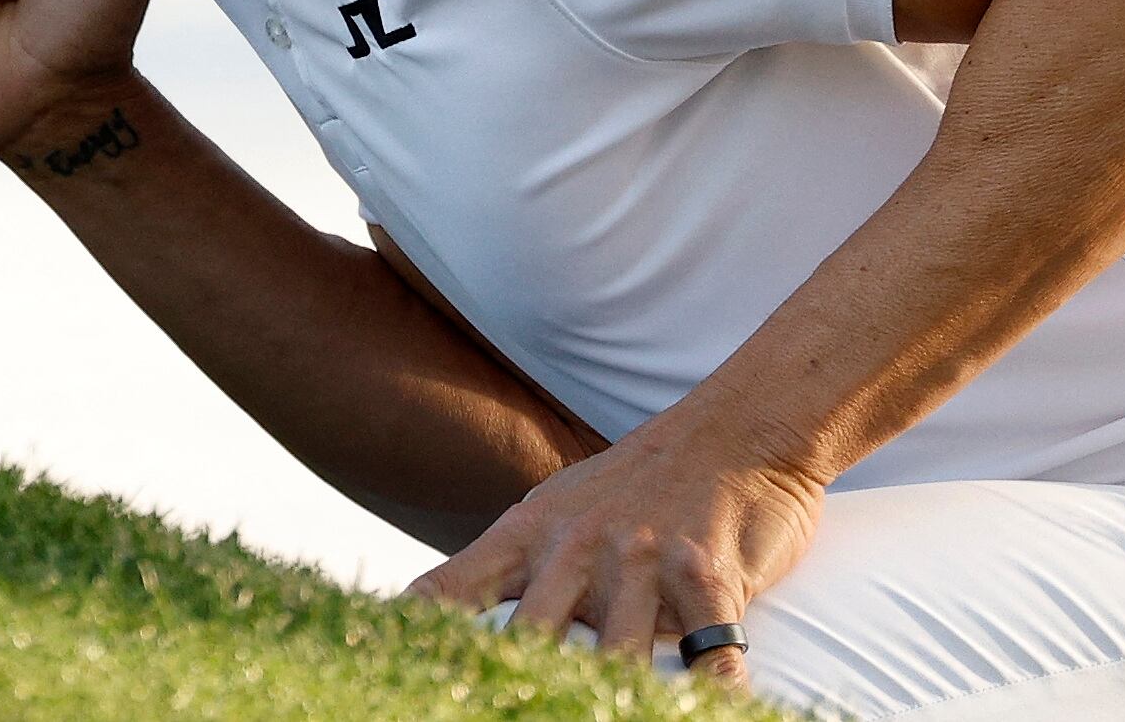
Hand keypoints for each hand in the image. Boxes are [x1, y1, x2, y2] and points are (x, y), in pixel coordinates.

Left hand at [406, 410, 824, 685]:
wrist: (737, 430)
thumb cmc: (640, 485)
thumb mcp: (558, 511)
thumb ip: (512, 568)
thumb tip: (446, 622)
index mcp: (527, 534)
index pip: (449, 591)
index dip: (413, 637)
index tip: (388, 676)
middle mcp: (574, 546)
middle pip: (528, 639)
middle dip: (520, 687)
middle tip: (514, 709)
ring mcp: (639, 559)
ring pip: (615, 659)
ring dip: (615, 700)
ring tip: (608, 715)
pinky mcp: (705, 575)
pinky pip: (707, 656)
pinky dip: (708, 695)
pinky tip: (707, 710)